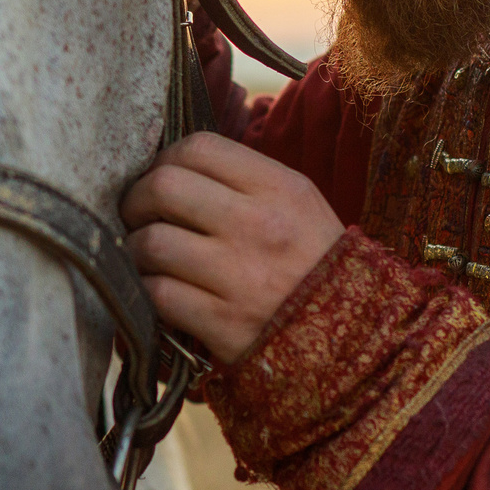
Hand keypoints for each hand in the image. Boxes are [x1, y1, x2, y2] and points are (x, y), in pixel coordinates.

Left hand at [119, 133, 346, 363]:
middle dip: (136, 200)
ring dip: (133, 249)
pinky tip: (155, 290)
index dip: (165, 159)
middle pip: (164, 187)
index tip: (160, 178)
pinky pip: (157, 294)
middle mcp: (259, 226)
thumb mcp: (300, 207)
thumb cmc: (316, 267)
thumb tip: (174, 166)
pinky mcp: (222, 323)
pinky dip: (145, 290)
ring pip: (151, 242)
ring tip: (141, 255)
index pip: (199, 148)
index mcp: (281, 189)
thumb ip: (245, 182)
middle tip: (136, 216)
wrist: (356, 341)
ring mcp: (240, 276)